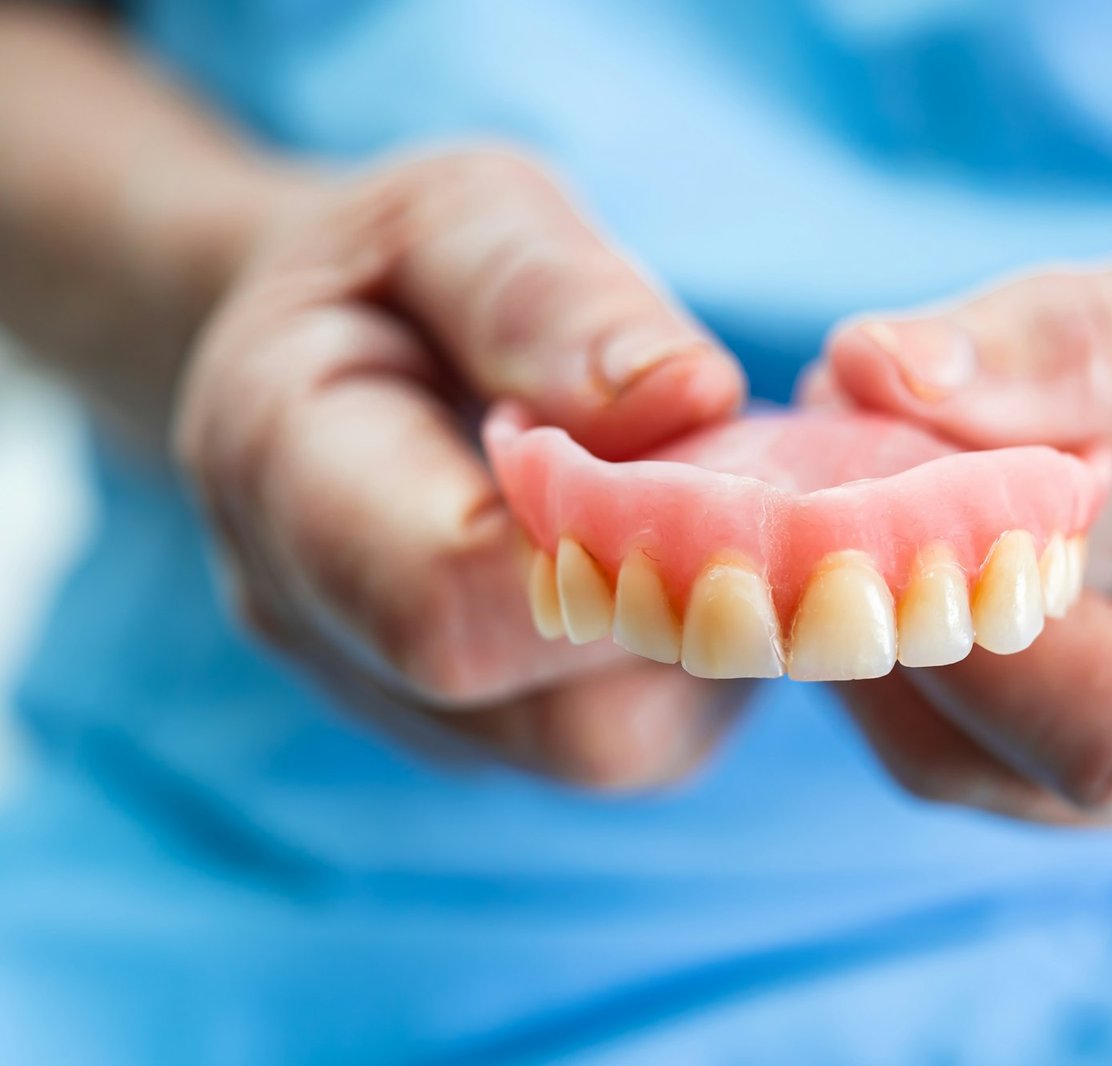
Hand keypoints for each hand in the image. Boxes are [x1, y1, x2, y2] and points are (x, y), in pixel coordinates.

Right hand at [175, 149, 749, 786]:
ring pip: (618, 747)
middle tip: (751, 465)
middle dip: (694, 595)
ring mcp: (409, 710)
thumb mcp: (460, 213)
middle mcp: (331, 633)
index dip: (622, 539)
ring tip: (725, 495)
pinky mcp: (495, 734)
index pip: (455, 596)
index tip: (709, 423)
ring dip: (712, 628)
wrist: (333, 349)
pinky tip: (706, 550)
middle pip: (562, 718)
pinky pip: (633, 734)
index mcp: (282, 471)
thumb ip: (548, 294)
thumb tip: (688, 395)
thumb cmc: (398, 267)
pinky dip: (702, 649)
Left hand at [816, 244, 1111, 821]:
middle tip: (829, 434)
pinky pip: (929, 714)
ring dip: (853, 601)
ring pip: (935, 742)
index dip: (976, 613)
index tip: (880, 463)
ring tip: (844, 445)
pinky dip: (868, 609)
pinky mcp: (1058, 749)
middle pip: (1001, 750)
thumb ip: (1085, 343)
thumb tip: (869, 366)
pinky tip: (859, 498)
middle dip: (886, 594)